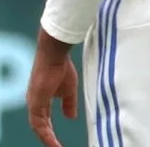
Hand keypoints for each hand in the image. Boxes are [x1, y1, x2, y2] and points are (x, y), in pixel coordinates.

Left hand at [26, 30, 77, 146]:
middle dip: (48, 138)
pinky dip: (45, 135)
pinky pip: (39, 125)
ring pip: (38, 128)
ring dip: (47, 139)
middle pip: (40, 127)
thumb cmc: (62, 69)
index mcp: (41, 100)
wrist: (55, 56)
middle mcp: (35, 104)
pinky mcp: (35, 103)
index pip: (44, 121)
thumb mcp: (69, 90)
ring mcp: (33, 104)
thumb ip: (69, 104)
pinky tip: (53, 141)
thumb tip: (70, 117)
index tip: (58, 142)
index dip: (50, 132)